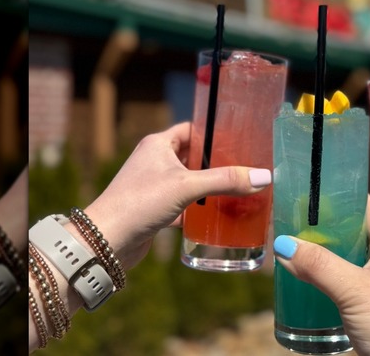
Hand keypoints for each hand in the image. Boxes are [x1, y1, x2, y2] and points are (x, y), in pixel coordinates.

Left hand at [82, 122, 271, 268]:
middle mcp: (155, 162)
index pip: (192, 129)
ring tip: (238, 190)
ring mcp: (154, 186)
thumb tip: (263, 176)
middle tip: (245, 167)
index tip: (239, 139)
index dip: (214, 132)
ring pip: (190, 182)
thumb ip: (225, 180)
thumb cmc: (139, 203)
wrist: (106, 241)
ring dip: (210, 188)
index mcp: (158, 145)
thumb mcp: (187, 186)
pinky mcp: (155, 210)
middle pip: (194, 156)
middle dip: (217, 163)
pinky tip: (218, 217)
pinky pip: (184, 205)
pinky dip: (199, 210)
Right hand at [274, 196, 369, 355]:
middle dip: (324, 224)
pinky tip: (300, 281)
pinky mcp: (362, 311)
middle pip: (350, 233)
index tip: (318, 184)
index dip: (346, 193)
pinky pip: (337, 286)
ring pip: (341, 260)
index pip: (368, 208)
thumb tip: (285, 243)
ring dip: (318, 253)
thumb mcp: (355, 289)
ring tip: (289, 244)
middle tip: (292, 214)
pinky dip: (318, 280)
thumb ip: (321, 265)